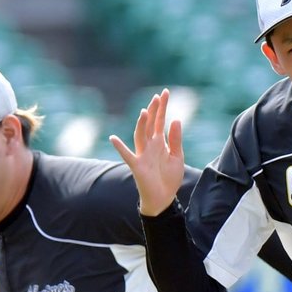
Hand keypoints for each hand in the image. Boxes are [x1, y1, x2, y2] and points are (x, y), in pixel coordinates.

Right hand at [109, 88, 186, 216]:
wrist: (163, 199)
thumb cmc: (169, 178)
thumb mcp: (177, 157)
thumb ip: (175, 139)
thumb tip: (176, 119)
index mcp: (159, 143)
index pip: (160, 121)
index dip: (162, 107)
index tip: (165, 92)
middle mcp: (149, 146)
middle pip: (150, 124)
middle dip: (153, 111)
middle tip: (158, 96)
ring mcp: (142, 155)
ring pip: (140, 136)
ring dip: (142, 124)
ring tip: (144, 112)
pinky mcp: (137, 166)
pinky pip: (127, 156)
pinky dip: (120, 148)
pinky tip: (114, 138)